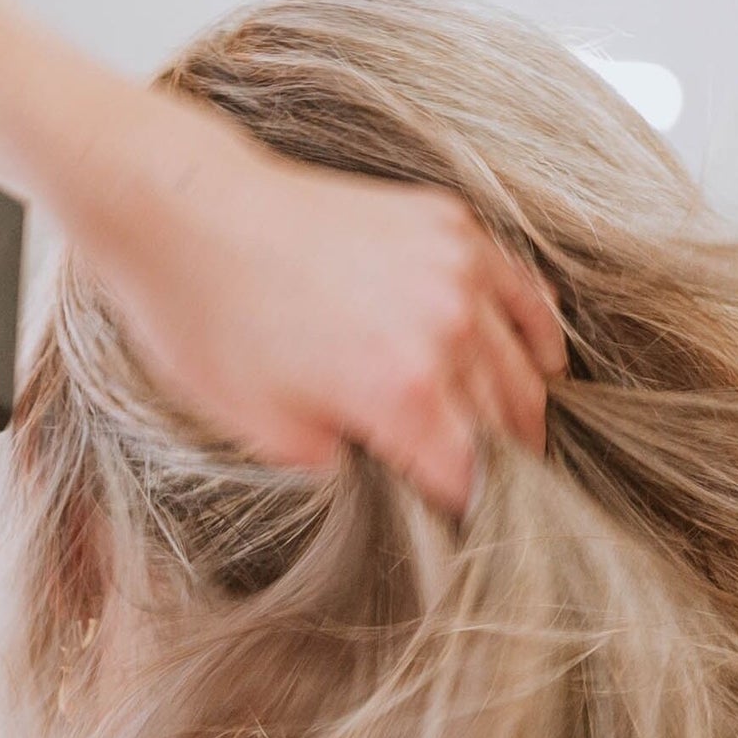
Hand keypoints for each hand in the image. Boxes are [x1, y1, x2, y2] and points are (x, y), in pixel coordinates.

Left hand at [70, 92, 563, 514]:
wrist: (190, 212)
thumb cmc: (211, 322)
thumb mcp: (264, 430)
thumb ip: (337, 465)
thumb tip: (380, 470)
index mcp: (402, 391)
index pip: (467, 475)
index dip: (467, 509)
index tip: (463, 525)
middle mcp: (444, 329)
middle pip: (502, 419)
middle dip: (501, 462)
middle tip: (494, 489)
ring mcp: (454, 268)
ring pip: (518, 358)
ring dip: (523, 404)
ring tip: (523, 437)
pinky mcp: (448, 223)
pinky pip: (519, 285)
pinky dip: (536, 326)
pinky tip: (546, 358)